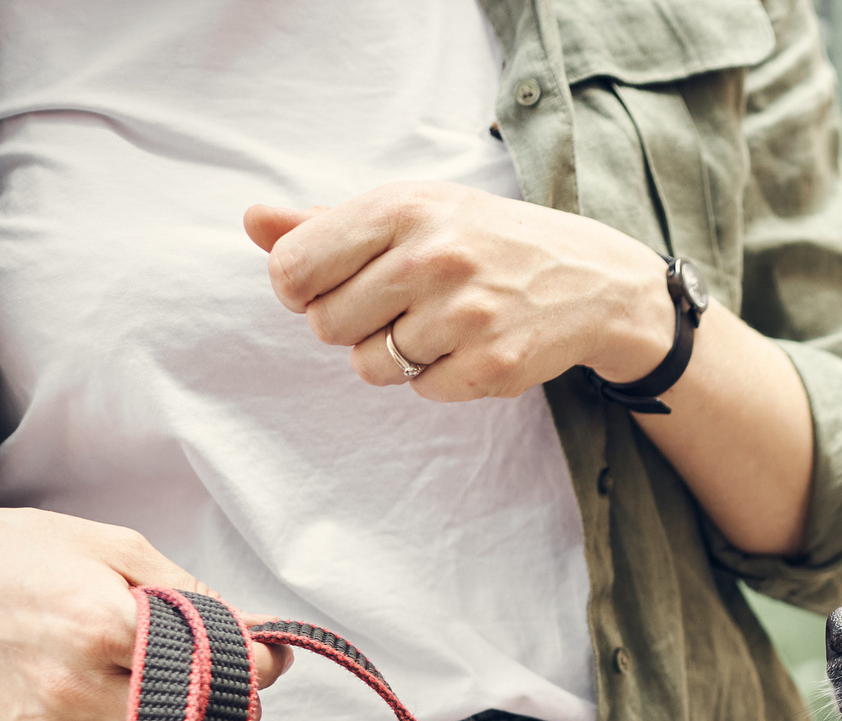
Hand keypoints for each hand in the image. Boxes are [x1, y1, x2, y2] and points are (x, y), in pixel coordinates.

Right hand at [0, 511, 291, 720]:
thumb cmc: (23, 556)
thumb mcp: (117, 549)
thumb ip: (198, 599)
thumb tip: (268, 640)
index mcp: (102, 627)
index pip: (221, 671)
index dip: (253, 662)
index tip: (260, 651)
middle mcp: (76, 690)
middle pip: (199, 719)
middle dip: (222, 695)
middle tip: (209, 664)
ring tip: (144, 674)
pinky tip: (105, 697)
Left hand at [245, 186, 675, 400]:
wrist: (590, 279)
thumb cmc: (482, 241)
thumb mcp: (412, 213)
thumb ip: (326, 224)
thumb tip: (251, 222)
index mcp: (401, 208)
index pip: (293, 269)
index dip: (300, 288)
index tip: (331, 285)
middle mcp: (432, 257)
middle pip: (324, 324)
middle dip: (350, 324)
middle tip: (395, 307)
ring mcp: (464, 314)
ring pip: (369, 365)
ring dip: (392, 356)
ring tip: (434, 328)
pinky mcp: (490, 364)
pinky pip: (420, 390)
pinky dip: (436, 377)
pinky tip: (468, 347)